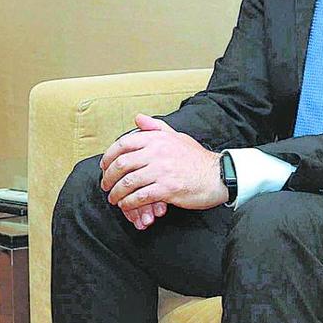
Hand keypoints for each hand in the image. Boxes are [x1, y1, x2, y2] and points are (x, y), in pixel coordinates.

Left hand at [99, 114, 226, 226]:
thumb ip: (155, 127)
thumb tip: (138, 118)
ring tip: (113, 198)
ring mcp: (162, 170)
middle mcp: (157, 152)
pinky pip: (140, 196)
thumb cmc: (197, 158)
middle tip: (105, 185)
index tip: (104, 166)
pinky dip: (129, 202)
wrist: (218, 175)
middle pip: (122, 164)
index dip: (109, 156)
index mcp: (157, 139)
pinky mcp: (167, 188)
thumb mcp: (177, 136)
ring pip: (128, 182)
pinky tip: (126, 205)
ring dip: (116, 192)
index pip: (123, 144)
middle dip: (109, 177)